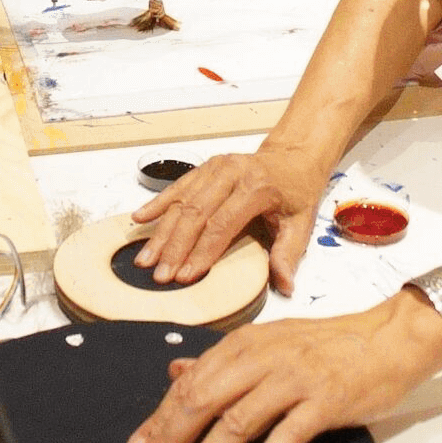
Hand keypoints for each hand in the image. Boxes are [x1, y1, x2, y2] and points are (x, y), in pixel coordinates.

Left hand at [125, 294, 441, 442]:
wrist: (388, 338)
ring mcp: (293, 380)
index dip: (158, 419)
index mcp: (244, 344)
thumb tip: (175, 371)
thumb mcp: (269, 343)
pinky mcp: (324, 401)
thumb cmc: (327, 345)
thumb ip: (221, 361)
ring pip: (236, 422)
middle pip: (202, 401)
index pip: (190, 383)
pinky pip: (287, 435)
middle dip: (167, 441)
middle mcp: (263, 358)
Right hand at [133, 142, 325, 292]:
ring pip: (181, 202)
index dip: (202, 252)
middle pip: (195, 213)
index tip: (186, 276)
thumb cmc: (296, 190)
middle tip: (159, 274)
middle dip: (174, 247)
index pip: (222, 224)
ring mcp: (215, 168)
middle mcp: (232, 173)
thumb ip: (289, 254)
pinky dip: (157, 203)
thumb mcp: (301, 223)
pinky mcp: (205, 168)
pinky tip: (140, 219)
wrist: (293, 157)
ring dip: (161, 232)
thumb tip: (284, 285)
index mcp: (256, 187)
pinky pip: (177, 187)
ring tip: (145, 258)